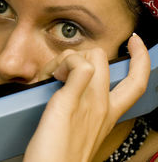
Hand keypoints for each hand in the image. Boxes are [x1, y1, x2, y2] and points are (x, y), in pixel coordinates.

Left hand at [22, 33, 150, 161]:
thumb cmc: (60, 155)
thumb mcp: (82, 127)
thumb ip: (84, 105)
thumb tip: (73, 84)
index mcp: (109, 114)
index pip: (136, 81)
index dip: (140, 58)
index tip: (135, 42)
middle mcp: (103, 106)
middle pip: (105, 58)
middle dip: (83, 52)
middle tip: (62, 68)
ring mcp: (88, 102)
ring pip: (92, 55)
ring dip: (68, 56)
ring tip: (53, 75)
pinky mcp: (69, 101)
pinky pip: (78, 66)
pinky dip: (63, 62)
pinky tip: (52, 76)